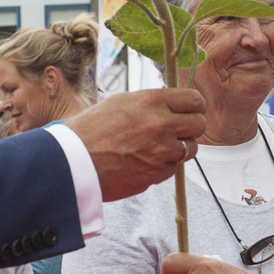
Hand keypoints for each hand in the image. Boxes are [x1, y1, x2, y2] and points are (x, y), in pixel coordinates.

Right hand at [65, 88, 206, 201]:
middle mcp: (161, 124)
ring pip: (190, 149)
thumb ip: (150, 102)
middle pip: (200, 124)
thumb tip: (170, 103)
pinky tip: (143, 162)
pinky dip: (163, 167)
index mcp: (152, 101)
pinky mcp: (156, 174)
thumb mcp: (120, 102)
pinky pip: (173, 169)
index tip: (190, 111)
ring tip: (158, 148)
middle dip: (191, 128)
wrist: (73, 161)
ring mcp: (161, 151)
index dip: (195, 106)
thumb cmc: (91, 130)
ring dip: (179, 149)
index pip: (195, 99)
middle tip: (178, 131)